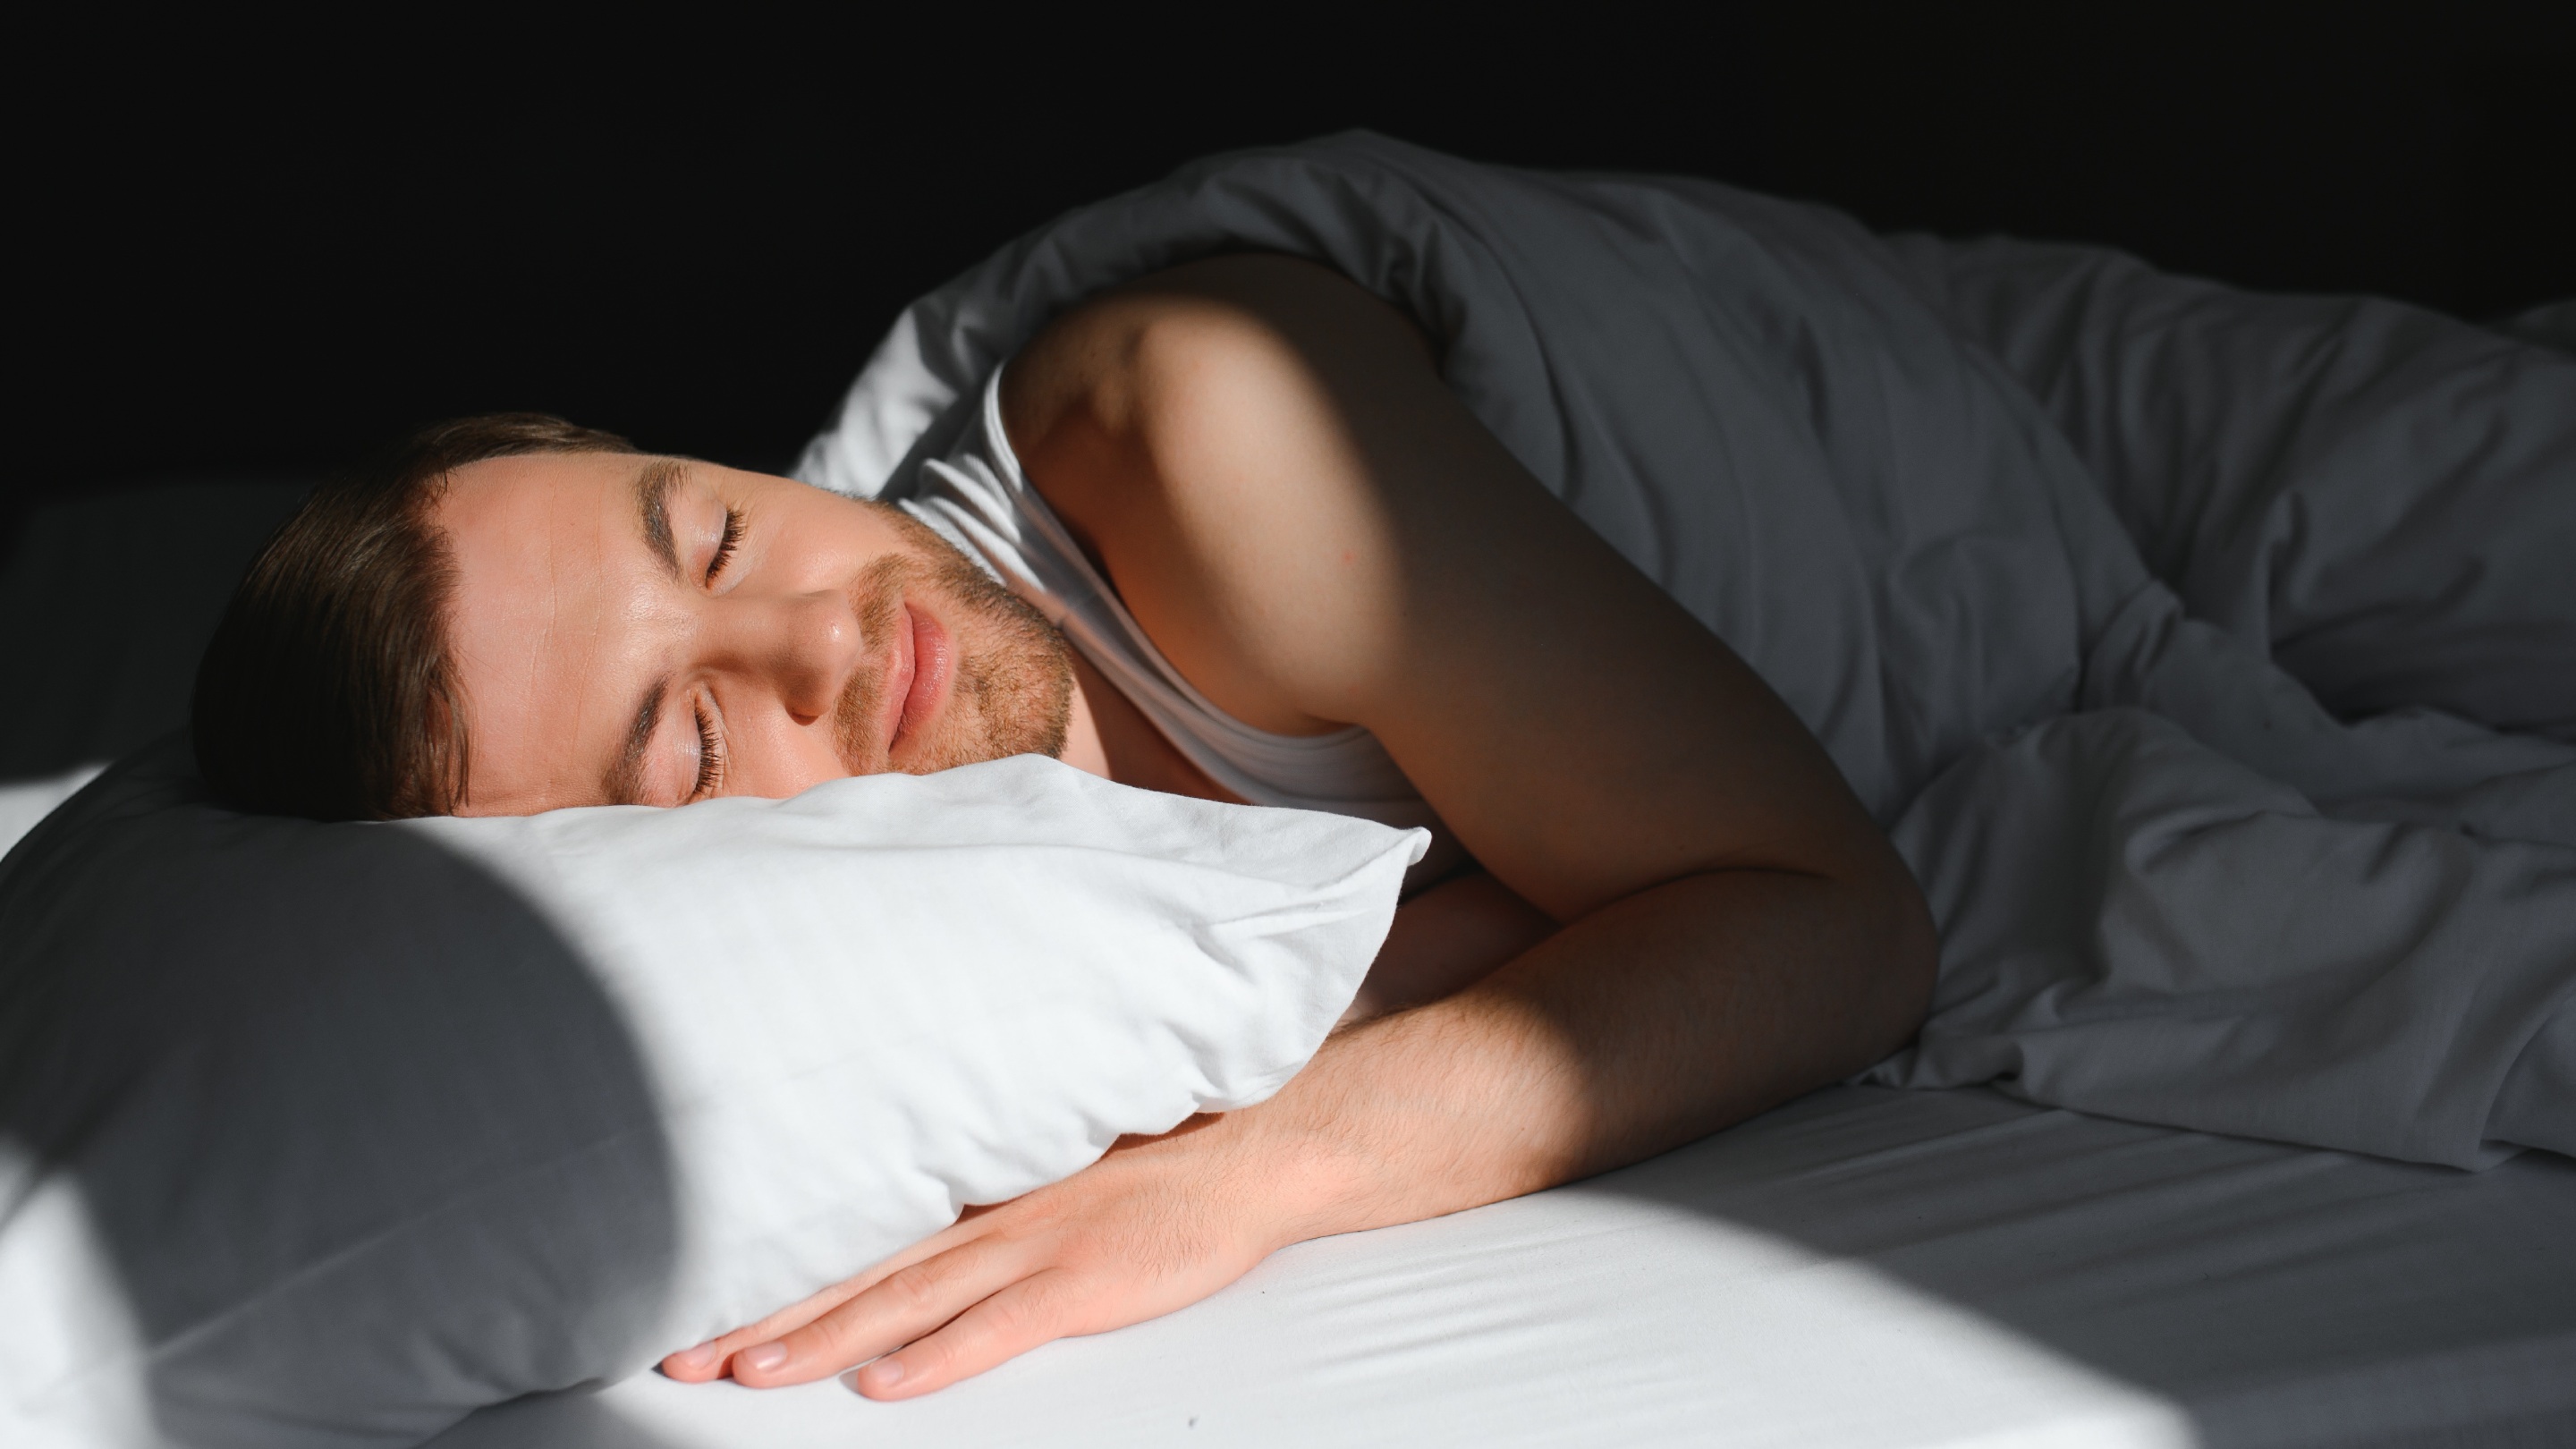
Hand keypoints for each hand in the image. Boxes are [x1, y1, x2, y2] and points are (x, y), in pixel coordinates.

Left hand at [658, 1113, 1310, 1397]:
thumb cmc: (1158, 1149)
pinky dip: (938, 1356)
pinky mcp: (1081, 1282)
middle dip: (763, 1313)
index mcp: (974, 1180)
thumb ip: (982, 1178)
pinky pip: (997, 1327)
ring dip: (823, 1339)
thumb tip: (906, 1203)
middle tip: (681, 1349)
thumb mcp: (1051, 1148)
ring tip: (748, 1370)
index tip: (695, 1292)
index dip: (772, 1266)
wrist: (1252, 1143)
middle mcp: (985, 1210)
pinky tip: (886, 1382)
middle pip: (855, 1269)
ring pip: (906, 1300)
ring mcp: (1033, 1245)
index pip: (852, 1229)